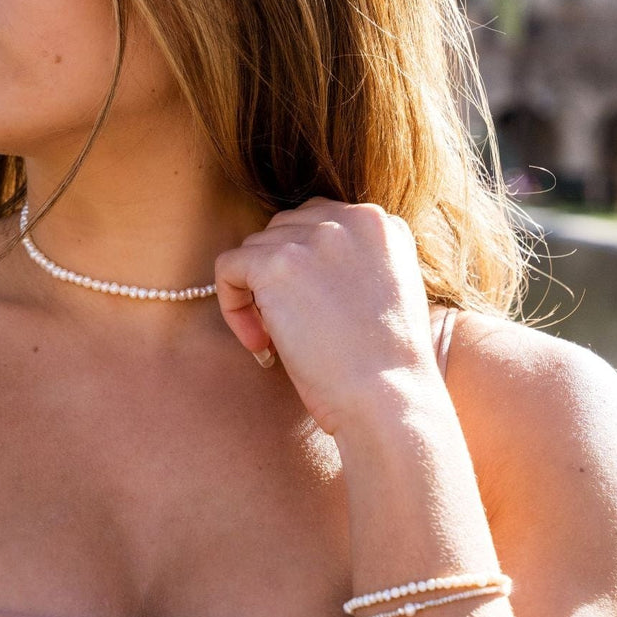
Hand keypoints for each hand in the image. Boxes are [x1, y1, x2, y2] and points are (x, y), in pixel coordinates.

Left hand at [215, 198, 441, 433]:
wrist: (388, 397)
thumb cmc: (386, 367)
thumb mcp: (387, 295)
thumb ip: (352, 266)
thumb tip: (298, 270)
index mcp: (381, 225)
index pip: (319, 223)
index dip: (303, 268)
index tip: (309, 312)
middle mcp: (351, 219)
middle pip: (283, 230)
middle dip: (275, 278)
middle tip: (286, 330)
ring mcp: (315, 236)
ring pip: (254, 251)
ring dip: (254, 297)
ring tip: (275, 343)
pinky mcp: (278, 263)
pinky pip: (228, 268)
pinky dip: (231, 305)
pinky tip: (258, 343)